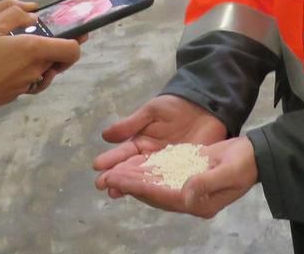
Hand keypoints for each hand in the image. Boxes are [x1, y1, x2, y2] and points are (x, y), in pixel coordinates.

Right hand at [0, 4, 81, 112]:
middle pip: (58, 61)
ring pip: (43, 71)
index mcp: (34, 50)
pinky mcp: (14, 95)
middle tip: (40, 36)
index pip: (72, 51)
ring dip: (38, 60)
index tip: (71, 34)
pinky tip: (8, 63)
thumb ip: (14, 14)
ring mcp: (25, 86)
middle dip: (54, 49)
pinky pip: (29, 81)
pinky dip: (25, 71)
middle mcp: (35, 70)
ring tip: (19, 48)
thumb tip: (33, 14)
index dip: (75, 42)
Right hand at [93, 95, 226, 196]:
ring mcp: (166, 169)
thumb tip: (105, 135)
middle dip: (116, 177)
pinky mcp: (182, 174)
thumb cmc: (177, 107)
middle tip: (102, 184)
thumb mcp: (152, 111)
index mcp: (141, 144)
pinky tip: (148, 196)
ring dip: (131, 186)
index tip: (97, 166)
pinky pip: (168, 183)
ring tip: (115, 192)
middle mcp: (150, 160)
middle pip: (131, 171)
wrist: (207, 107)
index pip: (123, 154)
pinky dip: (157, 190)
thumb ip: (131, 124)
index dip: (110, 159)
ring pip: (146, 180)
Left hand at [97, 136, 258, 217]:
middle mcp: (190, 199)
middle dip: (130, 185)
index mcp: (199, 203)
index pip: (163, 196)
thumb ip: (207, 182)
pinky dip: (146, 171)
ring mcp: (188, 188)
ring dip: (134, 179)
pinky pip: (162, 176)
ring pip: (155, 185)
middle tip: (107, 179)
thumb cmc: (245, 162)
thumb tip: (185, 192)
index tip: (120, 181)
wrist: (256, 155)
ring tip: (113, 173)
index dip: (141, 188)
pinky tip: (132, 166)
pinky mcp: (187, 175)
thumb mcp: (230, 171)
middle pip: (154, 193)